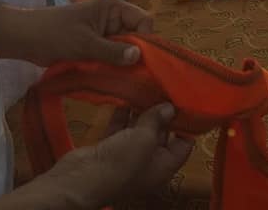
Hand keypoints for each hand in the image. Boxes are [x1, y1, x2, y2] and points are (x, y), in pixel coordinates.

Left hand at [21, 0, 153, 67]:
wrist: (25, 38)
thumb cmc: (54, 34)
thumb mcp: (85, 44)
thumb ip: (113, 51)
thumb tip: (139, 57)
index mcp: (113, 8)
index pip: (144, 21)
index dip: (145, 39)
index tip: (138, 61)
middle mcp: (113, 17)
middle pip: (137, 36)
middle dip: (133, 55)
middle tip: (129, 75)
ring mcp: (105, 32)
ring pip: (125, 49)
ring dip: (121, 63)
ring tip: (117, 79)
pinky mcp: (96, 45)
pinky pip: (112, 56)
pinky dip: (111, 66)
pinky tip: (108, 78)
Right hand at [41, 103, 193, 207]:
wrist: (81, 179)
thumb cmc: (121, 162)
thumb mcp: (145, 138)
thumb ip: (157, 120)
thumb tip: (169, 107)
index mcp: (163, 166)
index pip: (183, 145)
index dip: (186, 125)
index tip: (186, 102)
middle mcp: (148, 163)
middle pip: (161, 135)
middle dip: (162, 114)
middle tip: (166, 89)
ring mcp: (127, 156)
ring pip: (139, 131)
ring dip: (141, 112)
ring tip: (148, 88)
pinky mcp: (109, 149)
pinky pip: (120, 130)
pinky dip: (122, 115)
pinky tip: (126, 96)